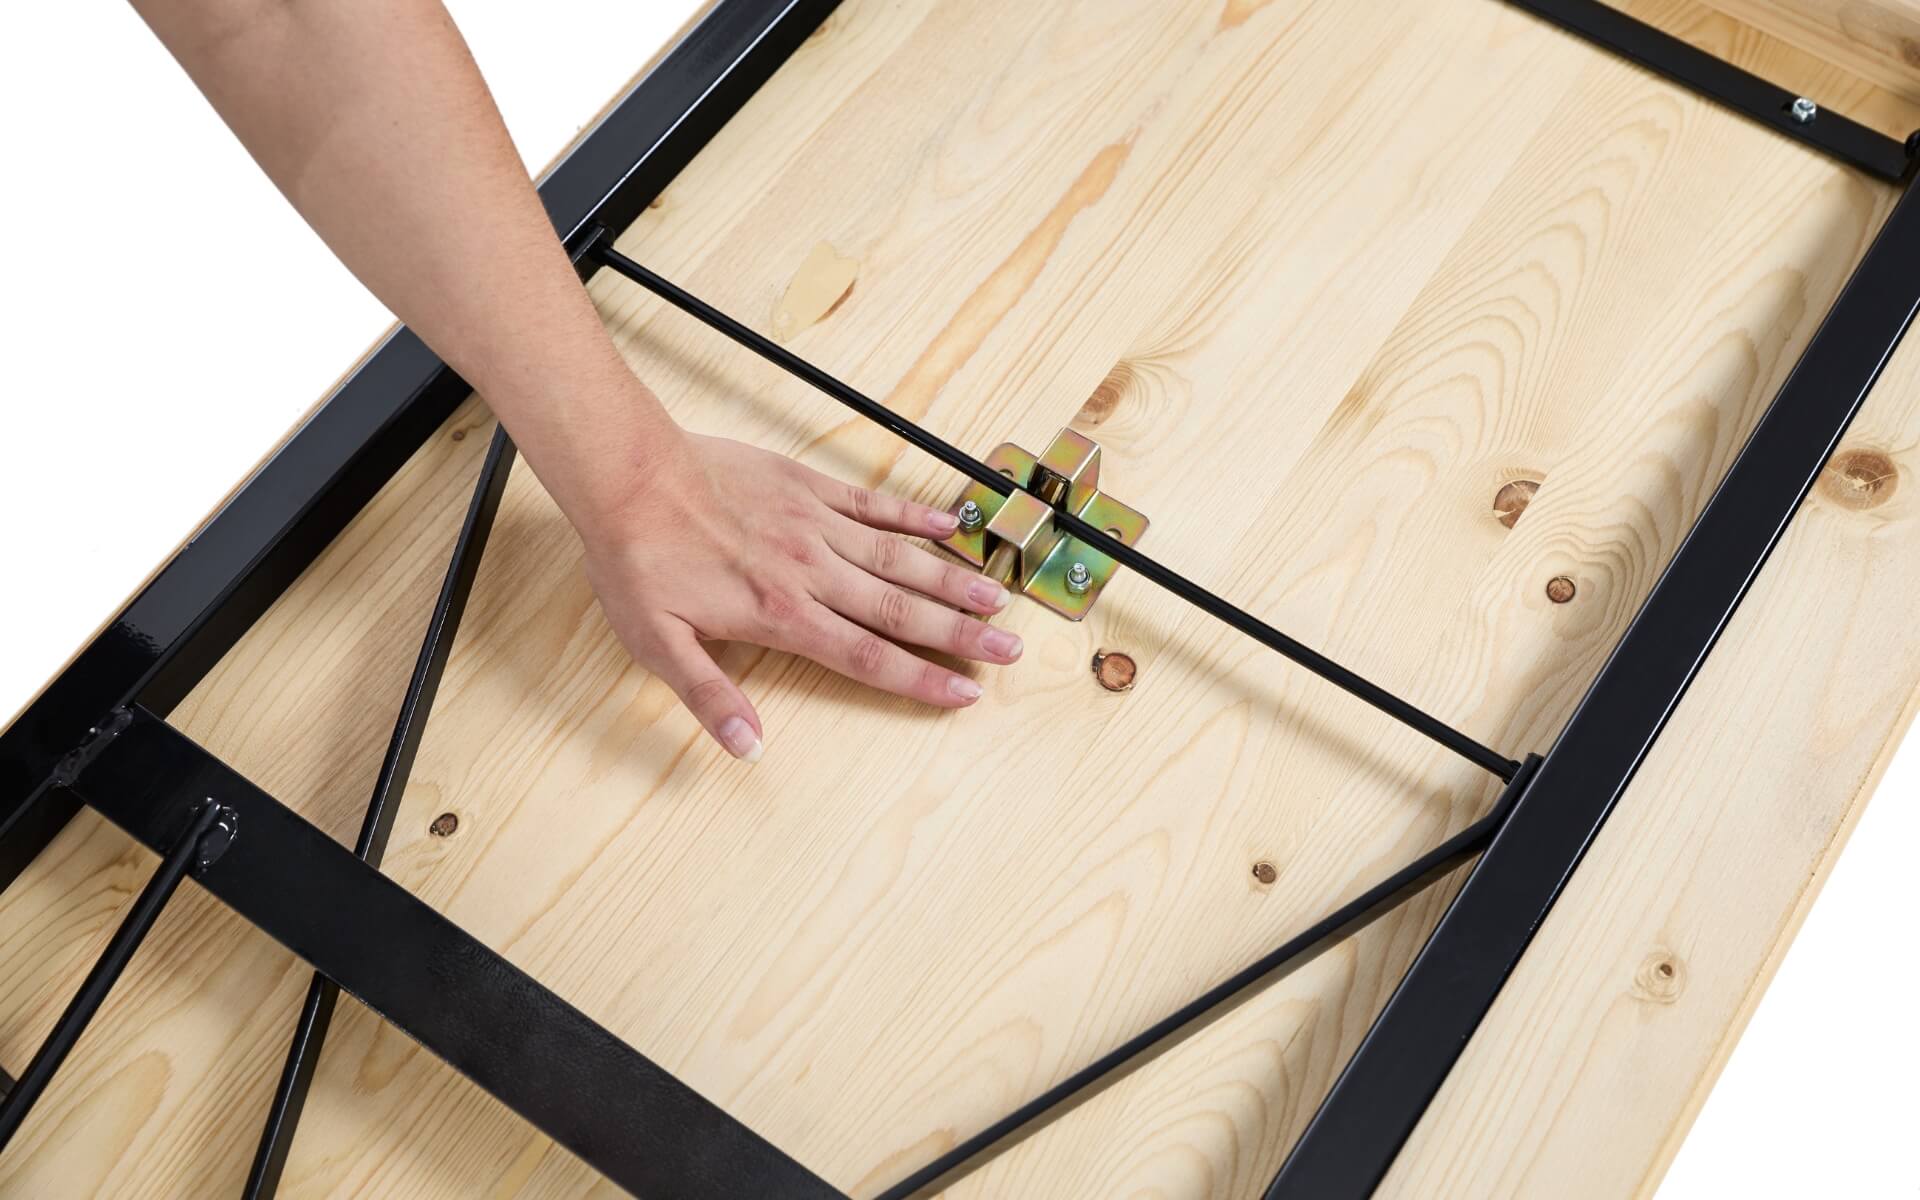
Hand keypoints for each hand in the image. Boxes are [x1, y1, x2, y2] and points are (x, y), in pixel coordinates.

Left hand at [576, 430, 1022, 761]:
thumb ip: (708, 696)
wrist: (629, 474)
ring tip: (998, 598)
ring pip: (900, 559)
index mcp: (783, 617)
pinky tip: (951, 525)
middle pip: (901, 611)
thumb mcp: (657, 644)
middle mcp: (812, 574)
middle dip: (960, 636)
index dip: (922, 681)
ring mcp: (816, 526)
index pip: (868, 658)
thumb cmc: (639, 560)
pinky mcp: (809, 487)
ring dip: (952, 581)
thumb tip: (748, 749)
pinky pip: (874, 504)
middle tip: (1010, 650)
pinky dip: (915, 516)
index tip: (965, 695)